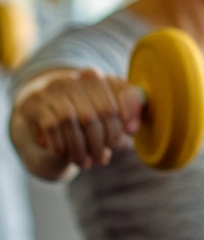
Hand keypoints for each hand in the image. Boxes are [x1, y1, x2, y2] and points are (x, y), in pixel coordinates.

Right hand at [13, 69, 142, 175]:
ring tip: (85, 162)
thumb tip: (132, 129)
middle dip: (98, 143)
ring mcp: (52, 88)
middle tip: (101, 159)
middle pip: (91, 116)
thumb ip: (129, 113)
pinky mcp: (34, 102)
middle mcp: (73, 78)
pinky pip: (51, 126)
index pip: (111, 108)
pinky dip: (60, 144)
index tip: (119, 144)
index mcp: (96, 77)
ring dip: (79, 148)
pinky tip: (65, 154)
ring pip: (69, 122)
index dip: (117, 131)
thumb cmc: (87, 109)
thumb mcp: (110, 107)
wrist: (47, 107)